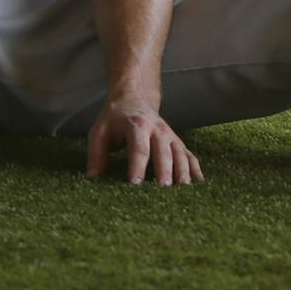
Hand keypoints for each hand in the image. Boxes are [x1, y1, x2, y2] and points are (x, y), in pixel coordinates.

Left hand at [85, 92, 203, 185]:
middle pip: (163, 152)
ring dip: (182, 172)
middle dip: (164, 171)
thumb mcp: (100, 131)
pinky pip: (190, 155)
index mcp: (137, 126)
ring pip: (180, 154)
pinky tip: (198, 183)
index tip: (135, 185)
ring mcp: (171, 136)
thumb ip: (96, 154)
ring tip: (182, 191)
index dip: (137, 166)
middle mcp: (158, 129)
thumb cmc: (115, 120)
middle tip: (162, 190)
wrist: (135, 99)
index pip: (139, 148)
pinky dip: (195, 169)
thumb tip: (93, 179)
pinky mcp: (178, 142)